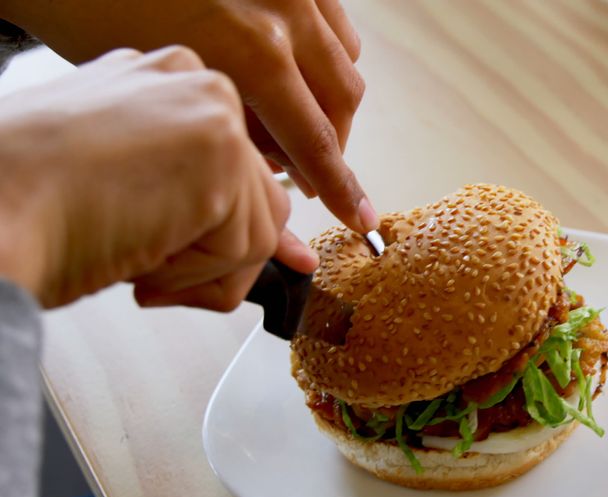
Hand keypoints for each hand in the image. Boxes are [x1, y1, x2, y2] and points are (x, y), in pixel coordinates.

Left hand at [0, 0, 377, 233]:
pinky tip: (293, 69)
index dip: (341, 186)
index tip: (358, 215)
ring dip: (329, 97)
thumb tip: (276, 161)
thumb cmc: (100, 14)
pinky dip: (324, 53)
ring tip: (295, 117)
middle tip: (309, 174)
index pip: (316, 140)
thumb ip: (235, 129)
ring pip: (347, 58)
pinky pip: (334, 20)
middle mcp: (285, 13)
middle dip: (333, 143)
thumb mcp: (171, 92)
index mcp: (254, 52)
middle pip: (342, 99)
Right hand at [0, 47, 316, 309]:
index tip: (176, 247)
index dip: (213, 225)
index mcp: (164, 81)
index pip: (234, 166)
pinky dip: (194, 280)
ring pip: (259, 230)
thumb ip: (201, 196)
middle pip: (259, 198)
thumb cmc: (28, 205)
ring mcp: (213, 115)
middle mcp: (195, 82)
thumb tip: (289, 251)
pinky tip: (139, 258)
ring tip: (134, 257)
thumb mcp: (126, 183)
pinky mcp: (221, 160)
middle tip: (141, 260)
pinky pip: (247, 253)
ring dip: (198, 271)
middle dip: (207, 253)